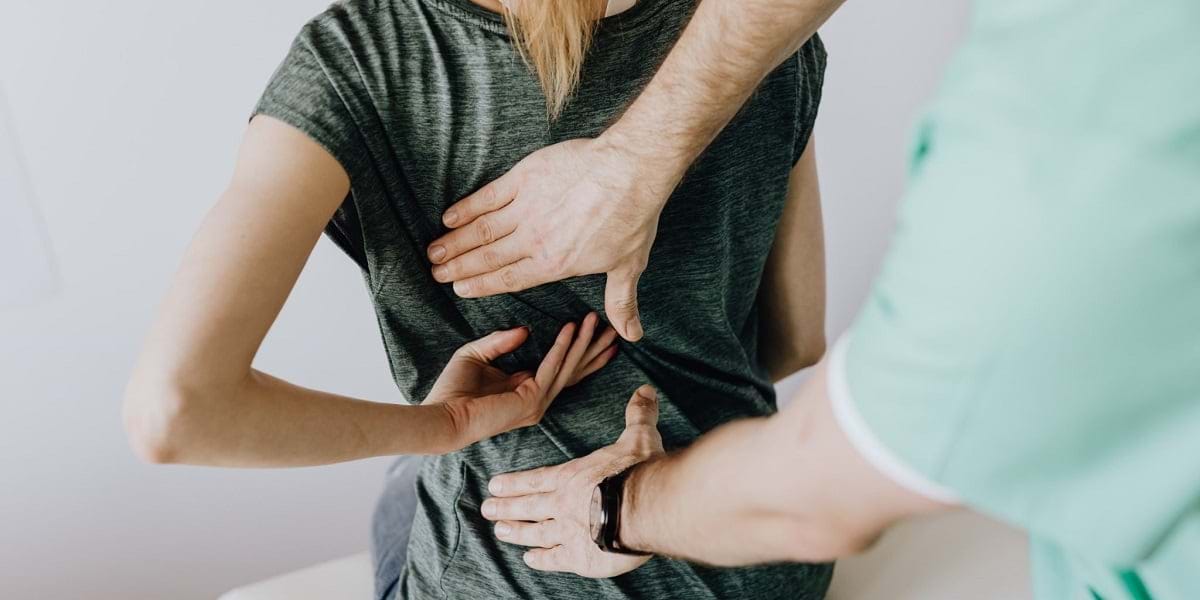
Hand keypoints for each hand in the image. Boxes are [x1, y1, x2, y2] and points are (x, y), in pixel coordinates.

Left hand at [425, 312, 617, 449]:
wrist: (441, 416)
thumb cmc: (452, 391)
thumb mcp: (476, 354)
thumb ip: (500, 341)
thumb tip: (526, 329)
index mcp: (526, 389)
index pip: (562, 368)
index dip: (580, 350)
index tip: (595, 330)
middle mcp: (537, 399)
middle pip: (574, 370)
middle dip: (594, 348)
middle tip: (614, 327)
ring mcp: (536, 402)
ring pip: (568, 367)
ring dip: (583, 343)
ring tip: (595, 320)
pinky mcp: (530, 400)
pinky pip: (551, 368)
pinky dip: (561, 347)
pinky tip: (570, 329)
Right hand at [427, 137, 682, 341]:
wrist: (630, 171)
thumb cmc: (632, 218)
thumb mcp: (628, 266)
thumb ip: (620, 302)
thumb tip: (632, 335)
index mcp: (554, 264)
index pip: (509, 279)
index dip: (481, 285)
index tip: (459, 289)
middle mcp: (533, 240)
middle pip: (487, 257)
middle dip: (459, 267)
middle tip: (436, 274)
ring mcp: (526, 208)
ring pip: (481, 230)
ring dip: (455, 242)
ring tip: (434, 252)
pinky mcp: (524, 179)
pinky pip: (488, 197)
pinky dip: (466, 208)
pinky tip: (449, 217)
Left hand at [482, 385, 664, 577]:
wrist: (645, 507)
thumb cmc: (640, 471)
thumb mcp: (639, 437)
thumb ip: (638, 415)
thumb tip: (644, 390)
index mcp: (572, 476)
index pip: (536, 479)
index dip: (514, 483)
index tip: (494, 485)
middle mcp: (563, 504)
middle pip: (528, 506)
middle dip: (505, 507)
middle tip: (486, 509)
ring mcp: (567, 532)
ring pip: (534, 532)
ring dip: (516, 532)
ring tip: (500, 532)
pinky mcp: (579, 557)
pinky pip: (554, 559)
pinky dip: (540, 559)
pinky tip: (530, 559)